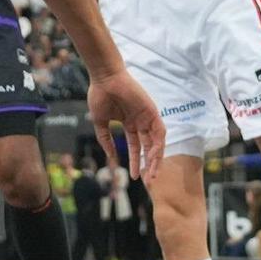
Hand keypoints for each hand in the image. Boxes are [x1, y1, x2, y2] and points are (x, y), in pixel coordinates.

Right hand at [87, 67, 164, 184]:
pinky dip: (158, 145)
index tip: (134, 177)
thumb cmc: (100, 96)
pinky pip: (159, 132)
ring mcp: (147, 117)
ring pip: (156, 142)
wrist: (105, 78)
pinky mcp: (152, 111)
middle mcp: (140, 121)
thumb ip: (106, 140)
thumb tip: (112, 158)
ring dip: (156, 158)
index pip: (136, 147)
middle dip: (149, 164)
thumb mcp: (101, 123)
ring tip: (152, 174)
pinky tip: (153, 156)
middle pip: (148, 147)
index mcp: (129, 123)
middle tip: (148, 181)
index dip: (136, 162)